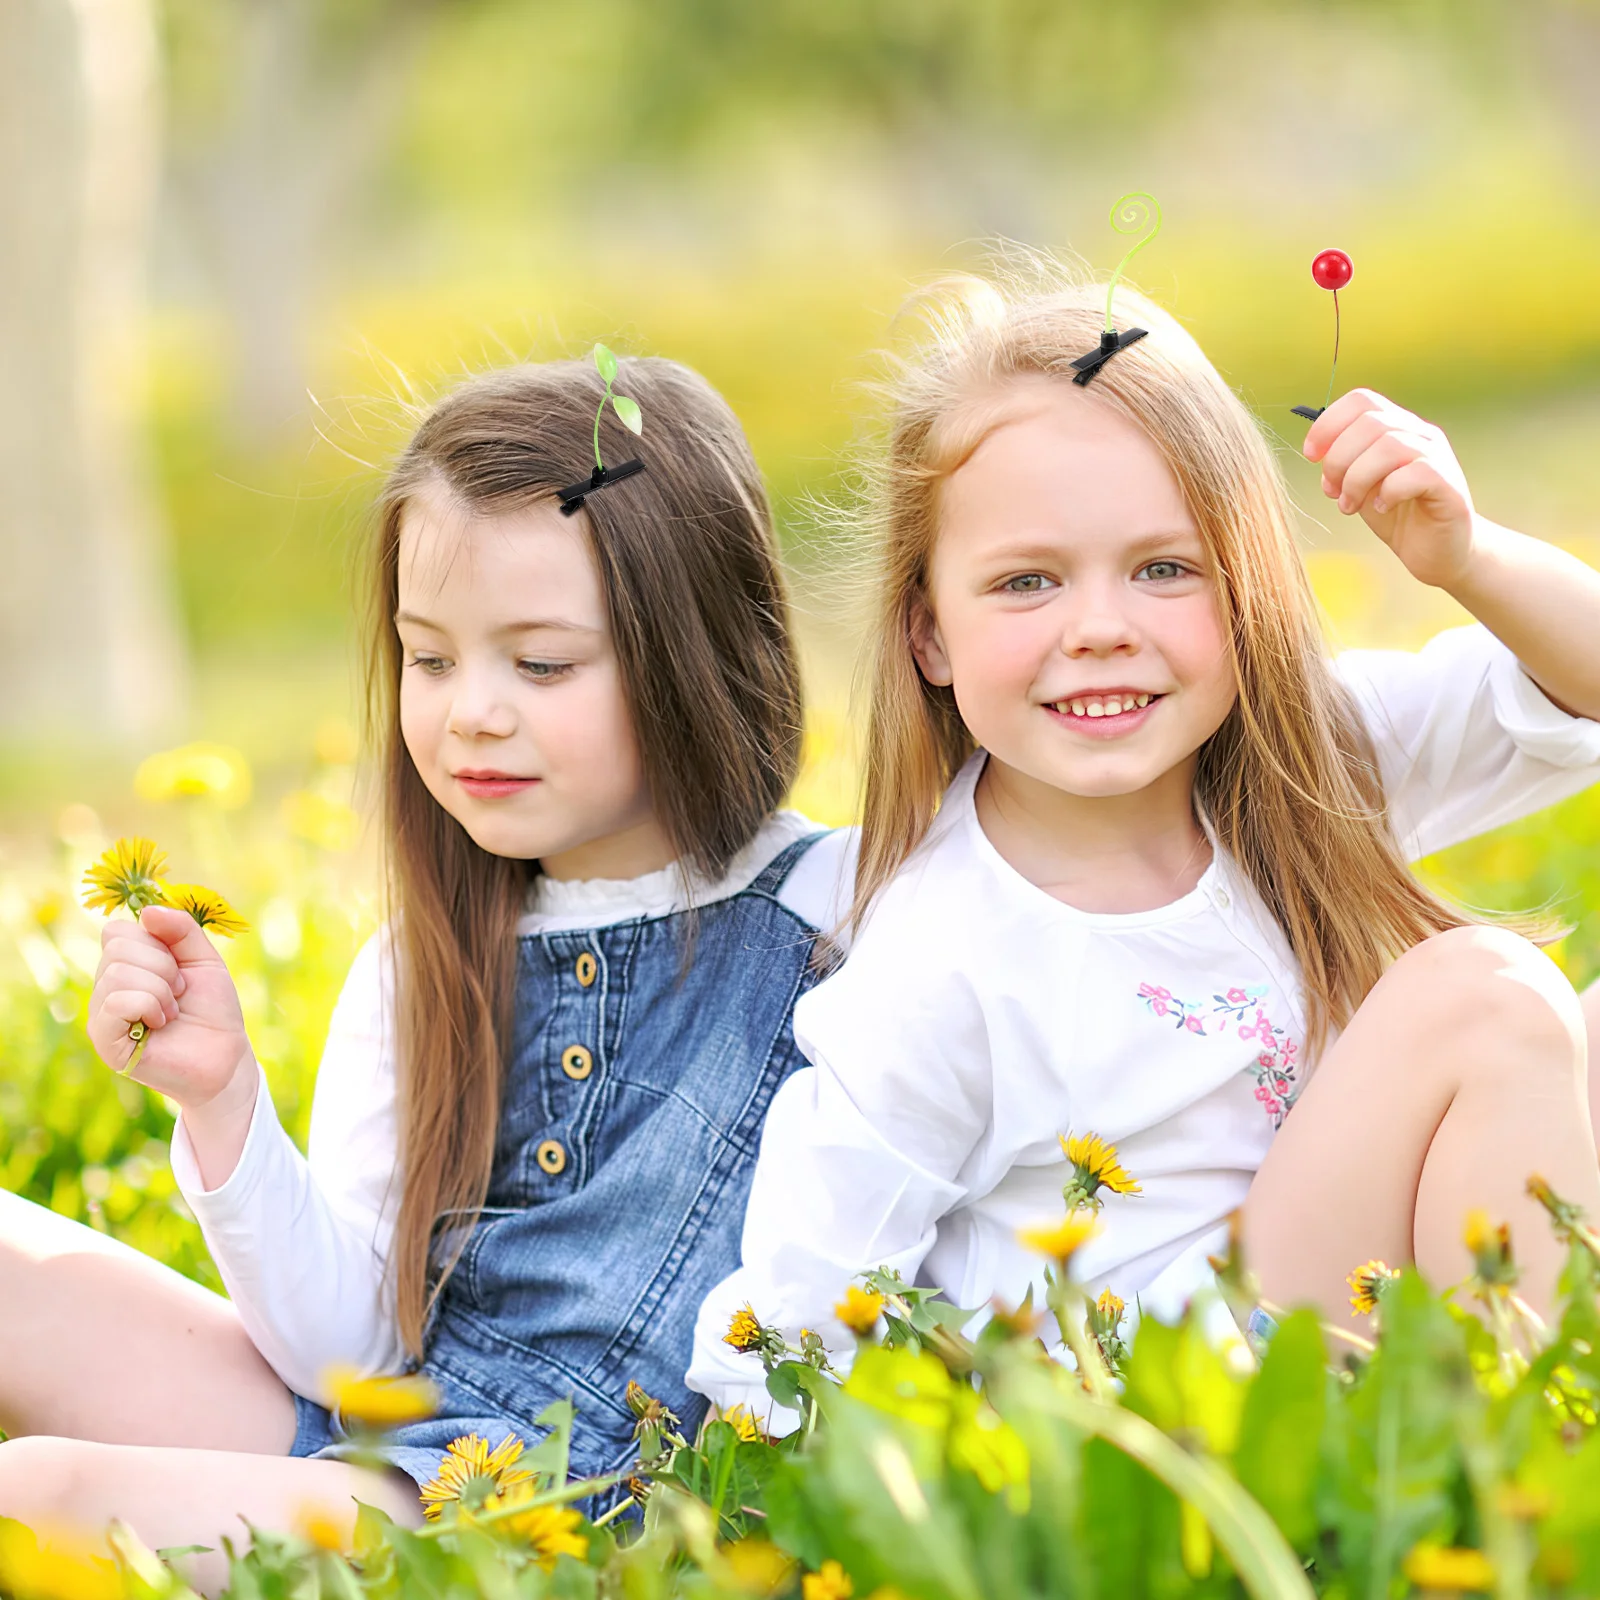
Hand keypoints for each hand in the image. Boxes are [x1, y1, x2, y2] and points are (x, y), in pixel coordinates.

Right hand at [88, 904, 255, 1117]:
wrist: (225, 1056)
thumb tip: (147, 912)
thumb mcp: (204, 960)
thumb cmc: (212, 1010)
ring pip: (118, 973)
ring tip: (172, 1011)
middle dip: (163, 966)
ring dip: (160, 989)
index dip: (155, 942)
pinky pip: (115, 1002)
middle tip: (178, 993)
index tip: (178, 967)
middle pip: (117, 948)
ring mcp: (101, 1016)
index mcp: (124, 967)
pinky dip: (148, 1005)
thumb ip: (181, 930)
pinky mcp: (104, 1041)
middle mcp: (105, 989)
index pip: (116, 931)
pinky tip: (160, 1023)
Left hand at [1303, 389, 1476, 589]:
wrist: (1438, 552)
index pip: (1362, 401)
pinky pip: (1416, 473)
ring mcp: (1438, 457)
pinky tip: (1381, 508)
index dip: (1328, 424)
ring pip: (1390, 446)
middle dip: (1338, 459)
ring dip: (1357, 479)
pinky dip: (1388, 492)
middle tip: (1332, 491)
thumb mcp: (1359, 486)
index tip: (1310, 455)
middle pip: (1370, 423)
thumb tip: (1318, 453)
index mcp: (1397, 428)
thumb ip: (1342, 466)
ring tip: (1350, 505)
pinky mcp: (1449, 485)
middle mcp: (1420, 435)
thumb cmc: (1398, 515)